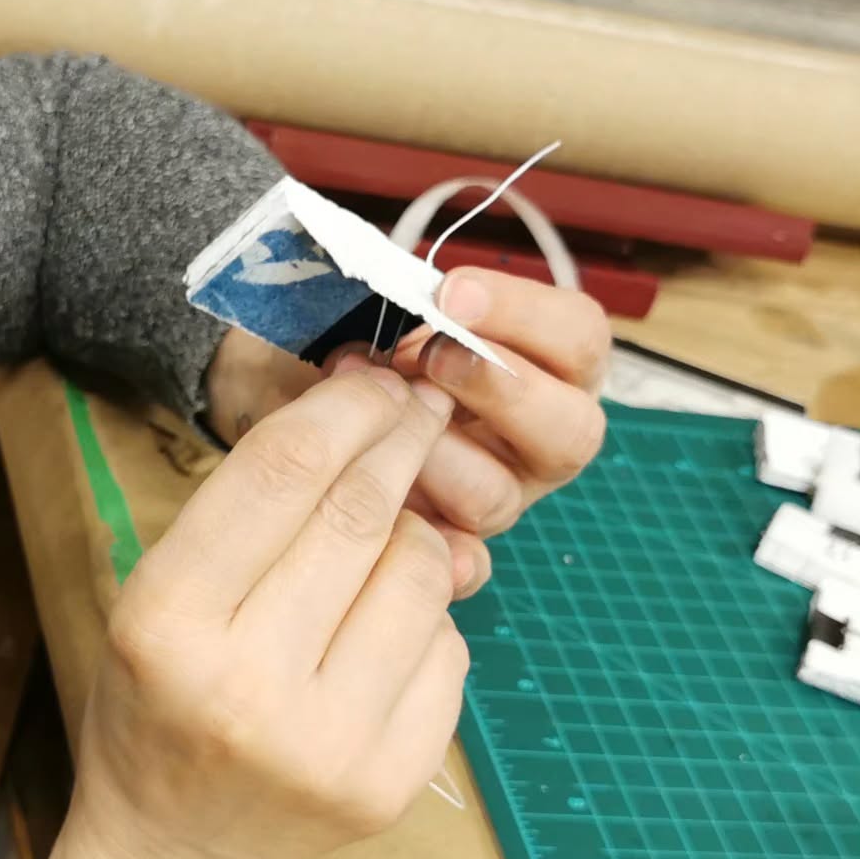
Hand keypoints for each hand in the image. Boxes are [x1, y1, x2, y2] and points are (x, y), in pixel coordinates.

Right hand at [40, 367, 468, 858]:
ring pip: (421, 576)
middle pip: (362, 515)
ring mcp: (328, 745)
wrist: (175, 849)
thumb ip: (244, 517)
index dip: (345, 410)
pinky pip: (448, 652)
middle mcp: (247, 686)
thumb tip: (368, 419)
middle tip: (417, 411)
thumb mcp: (154, 599)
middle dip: (400, 444)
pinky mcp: (389, 784)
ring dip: (415, 536)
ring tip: (384, 543)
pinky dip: (425, 621)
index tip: (378, 383)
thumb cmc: (156, 704)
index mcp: (167, 624)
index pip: (282, 474)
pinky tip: (383, 632)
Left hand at [203, 270, 610, 595]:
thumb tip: (388, 319)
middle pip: (574, 430)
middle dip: (503, 391)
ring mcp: (493, 501)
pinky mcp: (449, 554)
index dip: (524, 314)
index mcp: (539, 367)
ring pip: (501, 498)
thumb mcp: (359, 316)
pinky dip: (431, 548)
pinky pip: (459, 563)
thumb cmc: (339, 354)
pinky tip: (399, 520)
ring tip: (383, 433)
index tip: (449, 295)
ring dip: (443, 460)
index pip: (576, 336)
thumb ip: (388, 308)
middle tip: (433, 362)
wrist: (284, 416)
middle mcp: (531, 441)